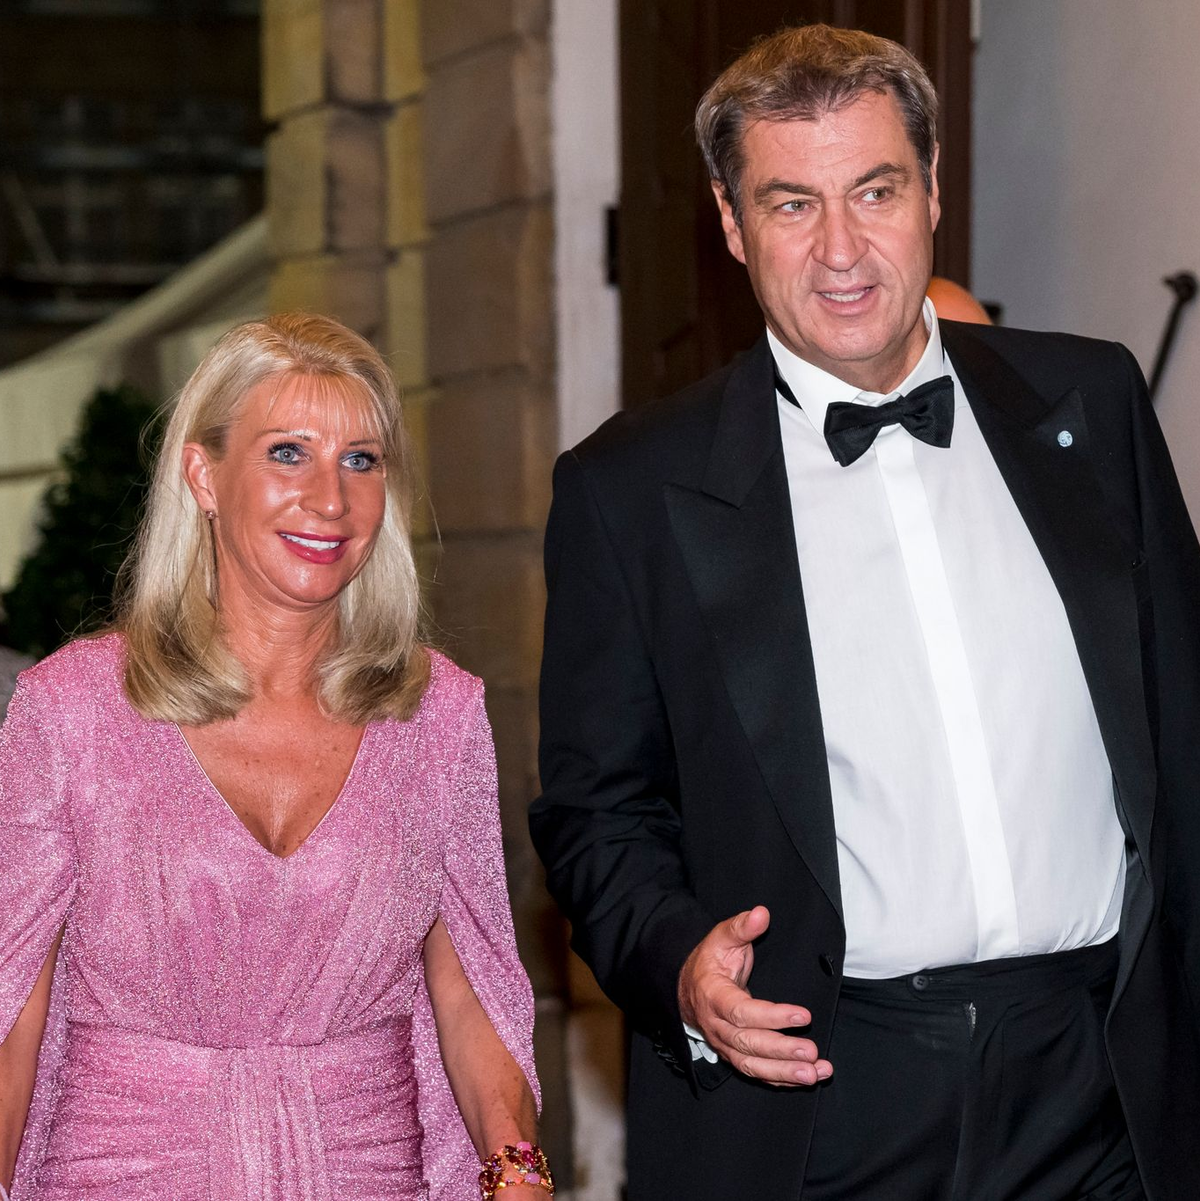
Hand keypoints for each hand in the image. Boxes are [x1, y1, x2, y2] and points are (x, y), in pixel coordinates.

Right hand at [678, 905, 831, 1086]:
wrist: (686, 987)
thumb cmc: (709, 962)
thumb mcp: (721, 938)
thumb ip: (741, 926)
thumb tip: (761, 913)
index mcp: (713, 996)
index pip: (741, 1012)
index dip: (772, 1017)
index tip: (803, 1015)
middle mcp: (716, 1025)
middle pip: (748, 1044)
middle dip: (781, 1050)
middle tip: (812, 1050)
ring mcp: (723, 1044)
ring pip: (752, 1065)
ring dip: (784, 1072)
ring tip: (814, 1073)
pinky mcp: (733, 1055)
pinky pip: (755, 1072)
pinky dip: (781, 1078)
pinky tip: (806, 1077)